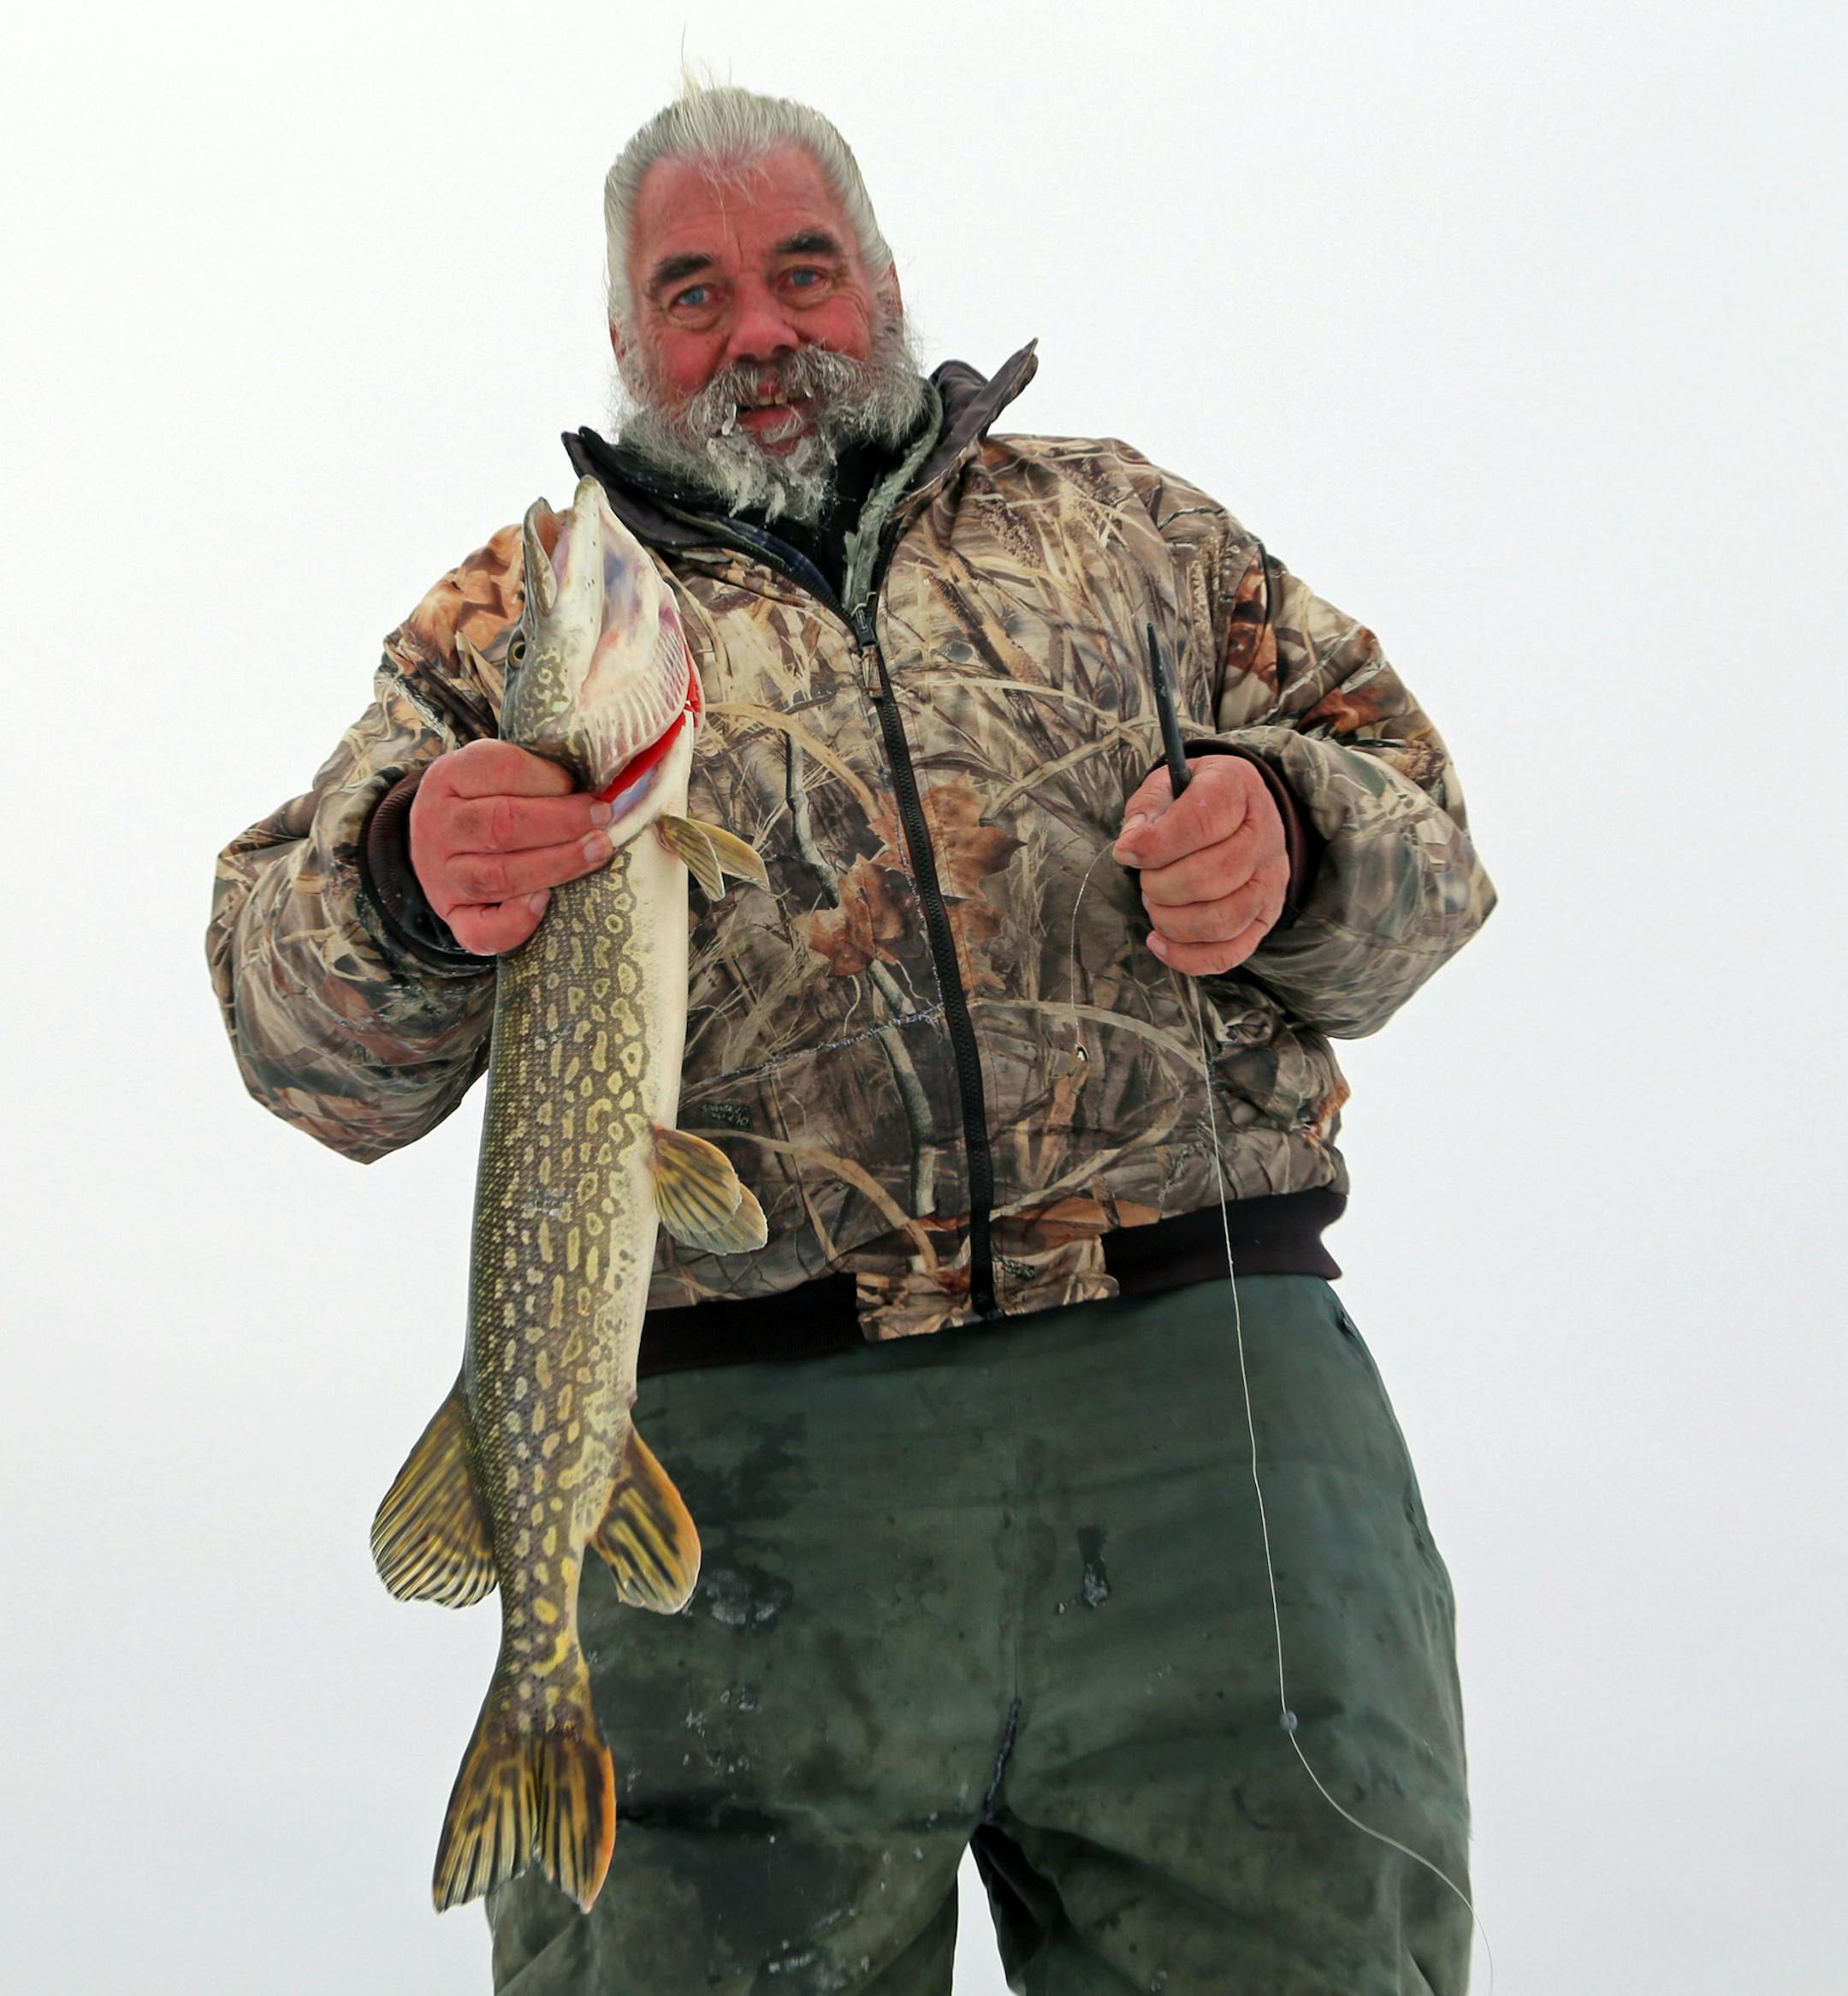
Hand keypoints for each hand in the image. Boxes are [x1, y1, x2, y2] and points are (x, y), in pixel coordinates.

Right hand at [408, 739, 615, 954]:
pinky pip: (480, 931)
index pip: (501, 771)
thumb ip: (536, 772)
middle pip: (501, 826)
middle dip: (563, 823)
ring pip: (499, 876)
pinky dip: (516, 922)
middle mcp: (438, 826)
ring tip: (598, 851)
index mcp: (450, 776)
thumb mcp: (497, 769)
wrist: (434, 838)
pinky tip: (545, 901)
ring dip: (558, 865)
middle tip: (603, 819)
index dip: (550, 779)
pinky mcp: (453, 915)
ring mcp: (441, 875)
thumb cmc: (484, 797)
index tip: (584, 787)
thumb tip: (600, 785)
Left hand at [1111, 756, 1288, 974]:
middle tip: (1146, 878)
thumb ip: (1146, 811)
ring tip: (1155, 903)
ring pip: (1219, 920)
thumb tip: (1129, 848)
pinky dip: (1186, 958)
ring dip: (1170, 920)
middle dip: (1159, 885)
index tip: (1126, 853)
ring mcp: (1270, 882)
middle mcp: (1264, 836)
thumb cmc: (1193, 801)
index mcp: (1239, 789)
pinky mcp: (1265, 919)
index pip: (1201, 822)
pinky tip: (1159, 941)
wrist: (1240, 814)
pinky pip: (1228, 954)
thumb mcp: (1167, 786)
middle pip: (1210, 877)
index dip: (1155, 844)